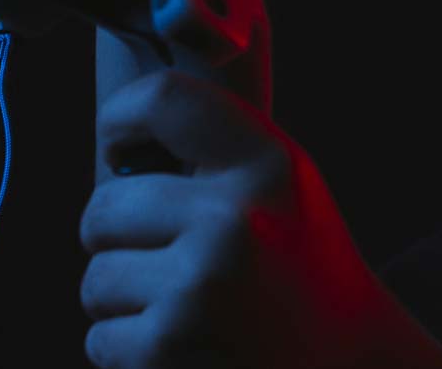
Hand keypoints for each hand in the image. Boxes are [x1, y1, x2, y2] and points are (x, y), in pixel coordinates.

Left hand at [81, 71, 408, 368]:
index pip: (163, 99)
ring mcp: (198, 284)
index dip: (120, 119)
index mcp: (266, 164)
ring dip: (124, 300)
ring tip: (185, 305)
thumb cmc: (297, 265)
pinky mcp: (168, 346)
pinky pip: (99, 338)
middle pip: (103, 206)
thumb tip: (115, 147)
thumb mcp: (284, 185)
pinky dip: (128, 349)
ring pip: (95, 279)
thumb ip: (216, 148)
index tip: (120, 149)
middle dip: (117, 238)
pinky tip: (184, 345)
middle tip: (167, 256)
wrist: (346, 360)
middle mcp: (234, 217)